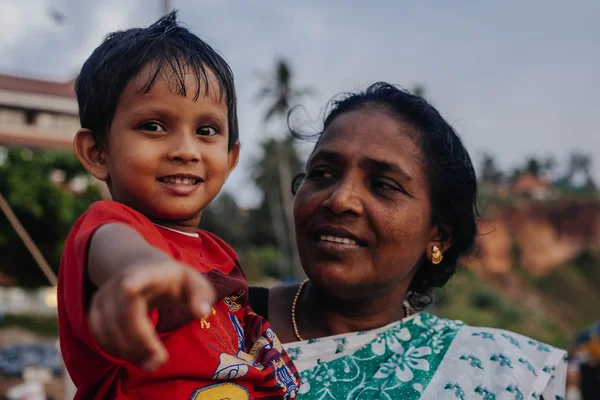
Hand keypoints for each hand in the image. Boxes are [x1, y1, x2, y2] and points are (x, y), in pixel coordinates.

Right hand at [88, 261, 215, 370]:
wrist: (143, 270)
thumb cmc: (174, 281)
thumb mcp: (194, 282)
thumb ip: (202, 295)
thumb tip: (201, 313)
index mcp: (151, 273)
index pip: (141, 275)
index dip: (135, 282)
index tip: (129, 287)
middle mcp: (122, 281)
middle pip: (125, 313)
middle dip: (141, 340)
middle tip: (160, 360)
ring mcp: (105, 295)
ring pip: (110, 328)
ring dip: (130, 351)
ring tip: (153, 362)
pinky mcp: (95, 310)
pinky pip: (100, 336)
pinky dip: (117, 351)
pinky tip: (137, 357)